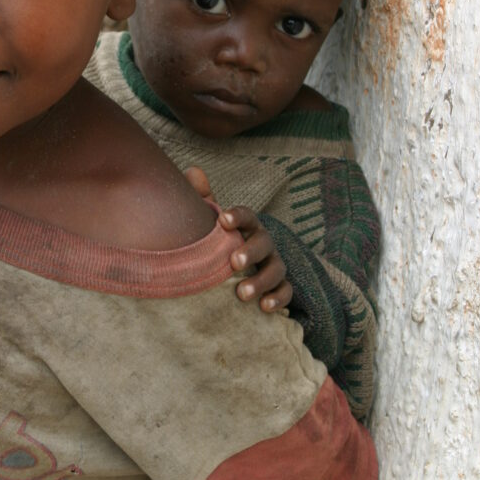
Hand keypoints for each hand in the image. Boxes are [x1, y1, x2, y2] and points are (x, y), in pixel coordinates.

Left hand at [184, 166, 291, 312]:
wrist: (234, 268)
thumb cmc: (219, 241)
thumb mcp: (210, 222)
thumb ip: (202, 199)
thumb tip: (193, 171)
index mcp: (245, 225)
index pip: (246, 216)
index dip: (237, 216)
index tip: (222, 220)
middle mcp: (263, 242)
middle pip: (264, 242)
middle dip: (251, 251)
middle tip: (234, 262)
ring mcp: (273, 264)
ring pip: (276, 269)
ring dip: (261, 280)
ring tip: (241, 293)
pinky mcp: (279, 286)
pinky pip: (286, 292)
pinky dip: (278, 299)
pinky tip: (264, 308)